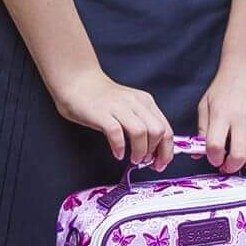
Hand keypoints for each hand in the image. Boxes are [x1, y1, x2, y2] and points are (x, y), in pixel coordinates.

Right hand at [51, 66, 173, 167]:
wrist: (78, 81)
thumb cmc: (102, 98)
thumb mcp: (129, 107)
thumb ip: (142, 121)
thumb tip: (154, 149)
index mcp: (145, 102)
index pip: (166, 129)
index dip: (166, 150)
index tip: (160, 163)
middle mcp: (135, 103)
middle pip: (157, 131)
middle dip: (155, 152)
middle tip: (146, 162)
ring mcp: (118, 107)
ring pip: (141, 132)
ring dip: (139, 151)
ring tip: (133, 159)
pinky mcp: (101, 114)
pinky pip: (116, 133)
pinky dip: (119, 147)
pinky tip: (118, 153)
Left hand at [198, 59, 245, 173]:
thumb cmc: (225, 85)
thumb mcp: (206, 103)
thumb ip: (202, 129)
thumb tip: (198, 155)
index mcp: (221, 113)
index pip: (215, 146)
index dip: (214, 159)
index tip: (214, 159)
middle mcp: (242, 116)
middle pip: (239, 155)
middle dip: (232, 167)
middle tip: (229, 167)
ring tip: (244, 161)